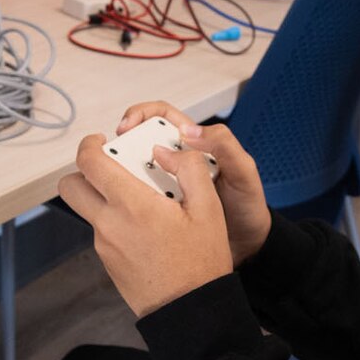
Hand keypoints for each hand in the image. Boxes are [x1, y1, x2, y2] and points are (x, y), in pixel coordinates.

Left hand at [58, 133, 235, 316]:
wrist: (190, 311)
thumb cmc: (201, 263)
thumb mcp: (209, 208)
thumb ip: (189, 168)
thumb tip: (166, 151)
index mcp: (131, 205)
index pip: (89, 162)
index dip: (90, 144)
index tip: (101, 140)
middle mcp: (109, 223)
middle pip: (70, 186)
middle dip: (83, 171)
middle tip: (109, 167)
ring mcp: (104, 245)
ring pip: (88, 209)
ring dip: (103, 197)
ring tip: (142, 201)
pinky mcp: (107, 262)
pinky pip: (102, 231)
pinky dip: (115, 221)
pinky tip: (146, 228)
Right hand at [114, 103, 271, 264]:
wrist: (248, 245)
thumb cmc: (248, 206)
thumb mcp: (243, 171)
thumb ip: (223, 145)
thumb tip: (188, 132)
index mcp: (196, 145)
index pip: (161, 116)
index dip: (141, 115)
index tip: (128, 127)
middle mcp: (179, 162)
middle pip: (141, 141)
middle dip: (122, 144)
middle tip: (110, 156)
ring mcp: (168, 184)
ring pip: (136, 170)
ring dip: (123, 173)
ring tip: (115, 182)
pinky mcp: (162, 206)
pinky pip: (140, 196)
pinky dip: (130, 197)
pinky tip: (126, 203)